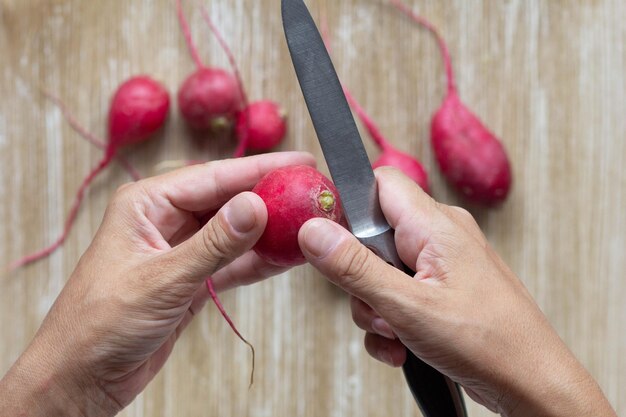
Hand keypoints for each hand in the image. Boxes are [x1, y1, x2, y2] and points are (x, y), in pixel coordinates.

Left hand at [0, 152, 314, 416]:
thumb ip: (213, 243)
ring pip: (234, 232)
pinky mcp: (191, 280)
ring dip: (269, 230)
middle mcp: (165, 221)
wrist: (81, 375)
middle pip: (228, 200)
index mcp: (147, 204)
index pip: (214, 177)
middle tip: (311, 192)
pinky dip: (258, 261)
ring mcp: (180, 251)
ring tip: (307, 222)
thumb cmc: (100, 324)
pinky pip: (232, 263)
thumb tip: (255, 205)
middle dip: (270, 196)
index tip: (300, 164)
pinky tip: (285, 255)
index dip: (261, 169)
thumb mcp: (163, 279)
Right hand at [298, 167, 615, 416]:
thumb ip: (354, 267)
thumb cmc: (488, 342)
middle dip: (361, 277)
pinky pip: (399, 293)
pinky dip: (392, 321)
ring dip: (376, 307)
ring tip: (396, 333)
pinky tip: (402, 346)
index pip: (378, 183)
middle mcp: (439, 236)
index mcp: (434, 224)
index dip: (348, 208)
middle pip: (373, 235)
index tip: (333, 245)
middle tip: (375, 307)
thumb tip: (313, 231)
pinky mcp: (441, 290)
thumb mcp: (407, 306)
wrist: (530, 383)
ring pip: (381, 270)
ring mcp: (441, 264)